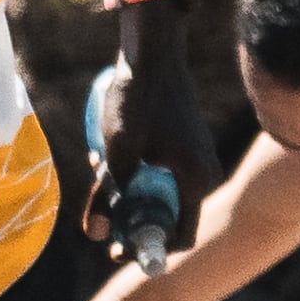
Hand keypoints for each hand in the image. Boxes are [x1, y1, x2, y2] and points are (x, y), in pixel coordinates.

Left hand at [91, 47, 221, 252]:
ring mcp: (200, 157)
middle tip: (99, 210)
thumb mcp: (116, 152)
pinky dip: (139, 174)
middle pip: (168, 216)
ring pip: (162, 193)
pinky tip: (109, 156)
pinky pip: (165, 173)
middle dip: (130, 217)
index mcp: (197, 181)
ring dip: (130, 193)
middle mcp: (206, 174)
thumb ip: (106, 196)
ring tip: (97, 174)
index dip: (146, 248)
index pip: (179, 237)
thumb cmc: (137, 99)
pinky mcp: (189, 144)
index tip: (114, 246)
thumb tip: (93, 235)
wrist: (154, 52)